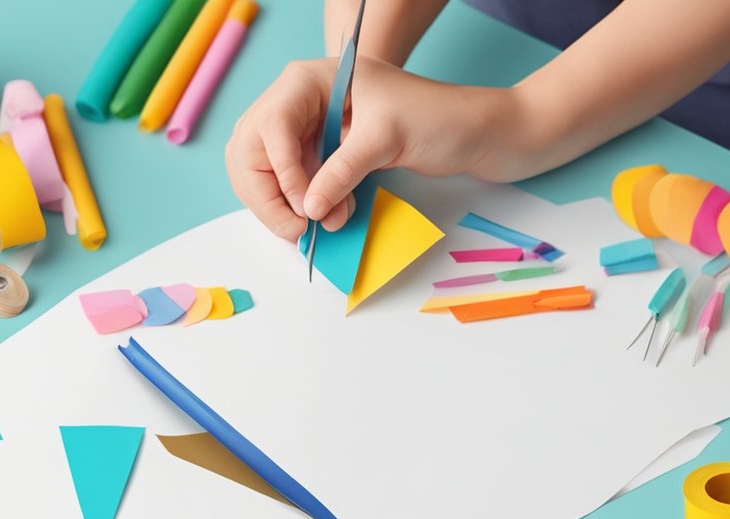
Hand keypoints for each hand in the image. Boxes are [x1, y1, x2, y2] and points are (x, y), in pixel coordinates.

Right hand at [225, 56, 518, 239]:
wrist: (477, 132)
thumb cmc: (438, 117)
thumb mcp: (385, 139)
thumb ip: (341, 171)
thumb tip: (307, 208)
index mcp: (310, 80)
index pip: (269, 126)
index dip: (280, 170)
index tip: (303, 205)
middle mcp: (301, 102)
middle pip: (253, 152)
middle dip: (269, 194)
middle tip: (297, 229)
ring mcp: (309, 129)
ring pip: (267, 173)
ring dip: (286, 205)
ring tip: (321, 225)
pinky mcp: (323, 153)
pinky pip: (294, 183)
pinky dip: (304, 205)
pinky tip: (328, 216)